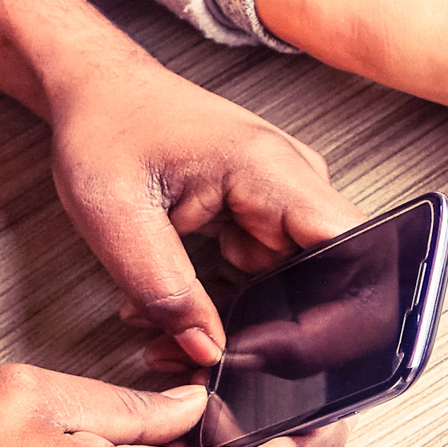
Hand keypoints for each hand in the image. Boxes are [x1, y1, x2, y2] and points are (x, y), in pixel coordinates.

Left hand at [42, 55, 360, 367]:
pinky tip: (184, 307)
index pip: (350, 251)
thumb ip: (165, 290)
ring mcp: (285, 202)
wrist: (97, 91)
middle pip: (332, 281)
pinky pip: (271, 279)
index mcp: (270, 169)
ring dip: (247, 325)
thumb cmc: (105, 129)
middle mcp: (294, 184)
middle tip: (206, 356)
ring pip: (298, 290)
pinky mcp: (268, 217)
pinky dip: (230, 304)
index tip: (270, 352)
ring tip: (173, 334)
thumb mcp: (115, 217)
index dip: (329, 316)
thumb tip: (209, 351)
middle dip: (278, 336)